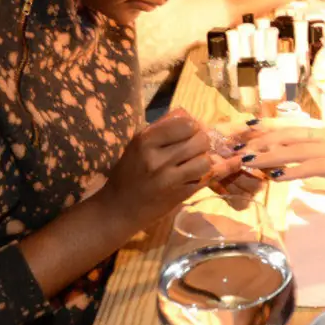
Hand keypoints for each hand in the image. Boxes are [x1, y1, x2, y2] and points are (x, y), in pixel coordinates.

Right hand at [96, 110, 220, 230]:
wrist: (118, 209)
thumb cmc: (127, 174)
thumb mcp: (136, 146)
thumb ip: (160, 129)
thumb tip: (187, 115)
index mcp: (145, 141)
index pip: (186, 124)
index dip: (193, 126)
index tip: (190, 132)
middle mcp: (158, 158)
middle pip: (200, 140)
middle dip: (202, 142)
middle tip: (196, 147)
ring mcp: (169, 178)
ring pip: (205, 160)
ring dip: (203, 161)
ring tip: (195, 163)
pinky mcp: (178, 195)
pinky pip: (203, 180)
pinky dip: (202, 177)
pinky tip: (193, 177)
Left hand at [234, 121, 324, 184]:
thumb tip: (320, 154)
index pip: (287, 125)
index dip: (262, 127)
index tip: (239, 130)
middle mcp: (324, 136)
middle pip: (281, 136)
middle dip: (252, 142)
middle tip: (228, 147)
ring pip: (290, 150)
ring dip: (264, 156)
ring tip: (240, 161)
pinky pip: (312, 167)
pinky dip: (292, 171)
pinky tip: (277, 177)